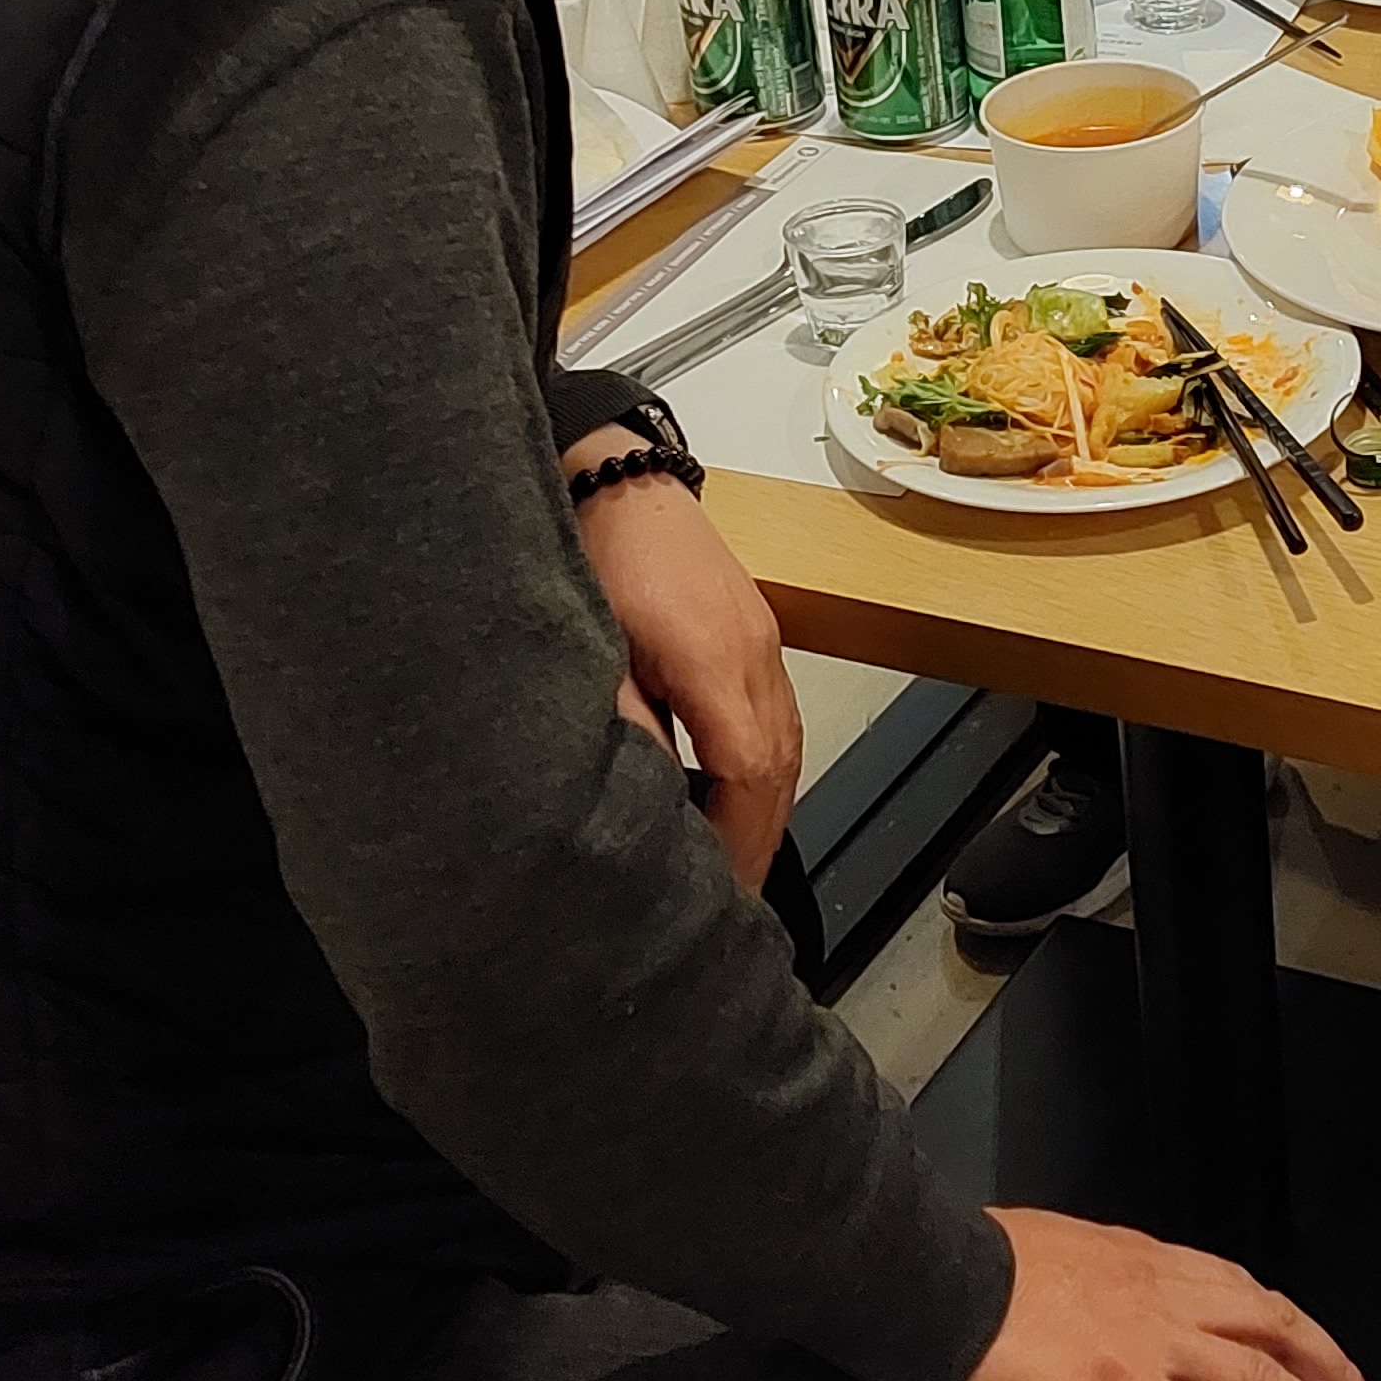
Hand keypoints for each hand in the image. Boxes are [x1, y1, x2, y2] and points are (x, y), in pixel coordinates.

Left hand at [572, 459, 803, 887]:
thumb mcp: (593, 646)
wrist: (621, 479)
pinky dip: (764, 770)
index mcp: (715, 658)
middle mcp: (754, 653)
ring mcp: (763, 642)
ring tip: (736, 863)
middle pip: (779, 768)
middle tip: (732, 900)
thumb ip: (621, 722)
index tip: (720, 890)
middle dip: (759, 839)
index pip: (748, 772)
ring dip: (765, 809)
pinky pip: (777, 717)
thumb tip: (636, 798)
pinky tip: (737, 796)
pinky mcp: (756, 635)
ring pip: (786, 745)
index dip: (739, 840)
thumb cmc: (598, 551)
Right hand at [951, 1206, 1380, 1380]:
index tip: (1324, 1361)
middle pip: (1279, 1337)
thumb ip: (1083, 1284)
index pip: (1241, 1292)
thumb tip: (1084, 1307)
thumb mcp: (1041, 1255)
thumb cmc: (959, 1265)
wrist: (922, 1272)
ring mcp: (1150, 1343)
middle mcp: (1163, 1295)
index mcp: (1142, 1262)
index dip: (1293, 1330)